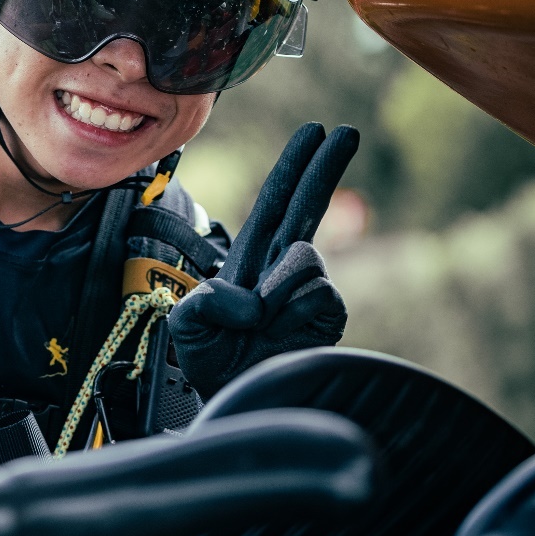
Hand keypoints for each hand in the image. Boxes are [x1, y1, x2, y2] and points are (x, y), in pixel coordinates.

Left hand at [170, 122, 357, 399]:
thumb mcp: (186, 325)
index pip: (276, 202)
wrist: (238, 404)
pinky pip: (315, 291)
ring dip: (272, 288)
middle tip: (348, 132)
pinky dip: (290, 309)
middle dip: (326, 167)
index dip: (294, 167)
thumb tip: (254, 295)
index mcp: (252, 259)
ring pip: (303, 257)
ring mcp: (310, 289)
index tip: (315, 130)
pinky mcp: (328, 313)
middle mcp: (284, 268)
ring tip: (256, 323)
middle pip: (309, 207)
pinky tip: (280, 332)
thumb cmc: (214, 365)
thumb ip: (205, 298)